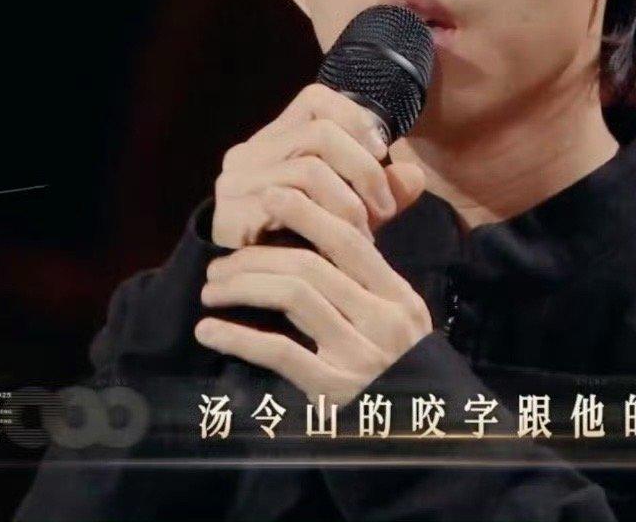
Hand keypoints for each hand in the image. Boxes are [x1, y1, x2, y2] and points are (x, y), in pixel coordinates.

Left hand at [196, 187, 433, 401]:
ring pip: (293, 295)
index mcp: (399, 297)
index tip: (268, 197)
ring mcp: (359, 356)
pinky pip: (279, 351)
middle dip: (255, 255)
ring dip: (242, 285)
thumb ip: (370, 283)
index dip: (306, 212)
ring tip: (213, 290)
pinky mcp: (335, 391)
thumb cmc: (403, 373)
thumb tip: (332, 232)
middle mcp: (383, 320)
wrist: (426, 439)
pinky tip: (209, 330)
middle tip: (219, 263)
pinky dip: (237, 337)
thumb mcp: (402, 323)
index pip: (349, 239)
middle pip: (311, 264)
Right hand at [211, 83, 425, 247]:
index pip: (315, 100)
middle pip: (320, 133)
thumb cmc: (304, 247)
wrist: (250, 299)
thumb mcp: (349, 214)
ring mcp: (235, 184)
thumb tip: (415, 175)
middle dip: (364, 170)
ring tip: (365, 235)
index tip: (383, 152)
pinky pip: (289, 205)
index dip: (355, 118)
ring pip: (309, 169)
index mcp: (273, 142)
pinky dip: (325, 223)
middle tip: (385, 208)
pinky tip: (338, 248)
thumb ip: (381, 192)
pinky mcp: (231, 215)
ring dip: (349, 204)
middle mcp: (247, 155)